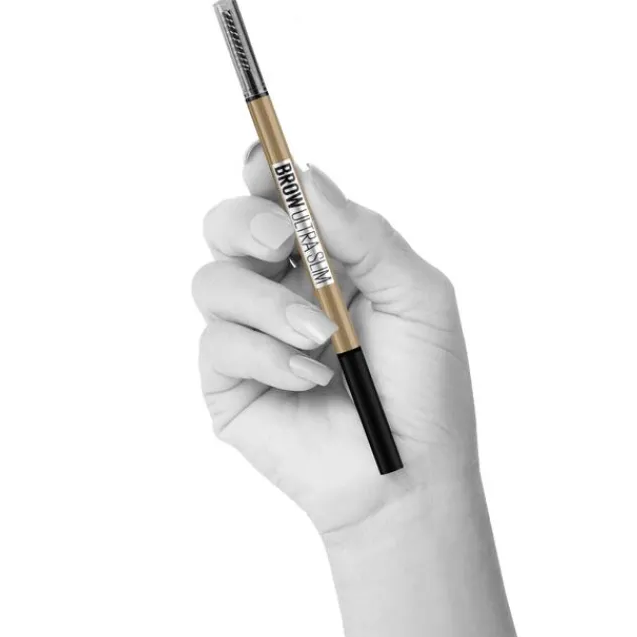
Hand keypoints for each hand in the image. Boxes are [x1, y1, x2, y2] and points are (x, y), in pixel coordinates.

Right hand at [193, 143, 477, 533]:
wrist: (407, 474)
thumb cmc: (423, 386)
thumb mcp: (416, 297)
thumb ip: (366, 234)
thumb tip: (305, 175)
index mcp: (327, 263)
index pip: (278, 202)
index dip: (263, 173)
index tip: (263, 162)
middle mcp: (282, 290)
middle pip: (225, 226)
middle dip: (246, 223)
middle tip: (282, 245)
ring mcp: (252, 336)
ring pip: (212, 281)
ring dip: (268, 304)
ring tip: (322, 339)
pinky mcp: (229, 382)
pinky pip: (216, 343)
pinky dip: (266, 355)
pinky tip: (309, 381)